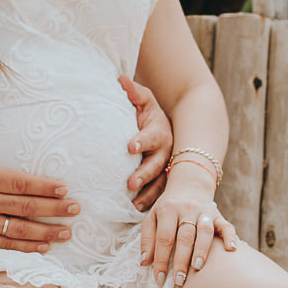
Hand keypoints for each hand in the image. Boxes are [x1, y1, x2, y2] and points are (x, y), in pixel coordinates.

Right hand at [0, 95, 79, 252]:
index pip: (18, 182)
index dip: (43, 186)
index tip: (64, 188)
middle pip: (25, 206)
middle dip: (54, 209)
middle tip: (76, 209)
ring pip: (18, 229)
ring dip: (45, 231)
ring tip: (66, 231)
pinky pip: (4, 244)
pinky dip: (25, 246)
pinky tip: (43, 247)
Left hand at [119, 74, 171, 209]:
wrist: (167, 126)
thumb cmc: (149, 113)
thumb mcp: (143, 100)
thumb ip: (133, 92)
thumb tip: (120, 78)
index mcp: (159, 131)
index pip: (150, 137)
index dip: (140, 141)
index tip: (129, 146)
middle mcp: (166, 151)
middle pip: (156, 164)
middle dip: (144, 174)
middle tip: (130, 183)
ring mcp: (167, 166)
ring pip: (160, 182)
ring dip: (148, 193)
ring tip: (134, 203)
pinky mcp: (164, 179)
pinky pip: (159, 192)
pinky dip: (150, 202)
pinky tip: (137, 210)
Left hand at [140, 182, 236, 287]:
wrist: (188, 184)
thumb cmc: (167, 207)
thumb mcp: (152, 217)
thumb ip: (147, 239)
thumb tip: (144, 263)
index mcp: (167, 210)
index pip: (164, 238)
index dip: (161, 260)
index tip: (159, 279)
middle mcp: (186, 209)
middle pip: (184, 237)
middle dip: (181, 260)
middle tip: (179, 280)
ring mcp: (204, 211)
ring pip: (205, 231)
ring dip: (202, 250)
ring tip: (198, 267)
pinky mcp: (218, 214)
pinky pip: (226, 225)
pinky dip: (230, 237)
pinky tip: (231, 249)